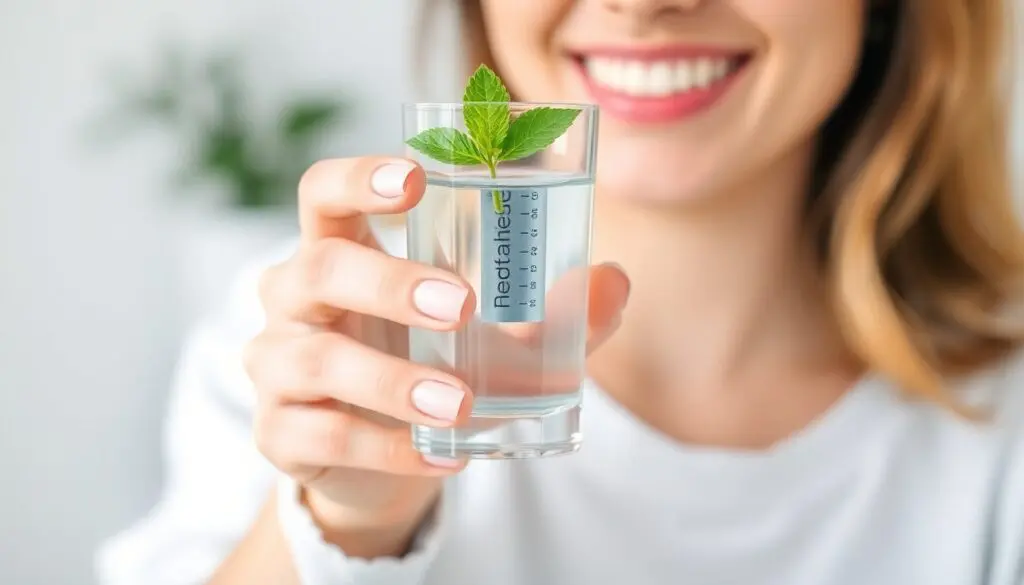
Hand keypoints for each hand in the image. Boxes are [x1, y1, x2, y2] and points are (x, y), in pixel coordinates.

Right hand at [243, 157, 629, 553]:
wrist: (387, 463)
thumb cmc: (435, 371)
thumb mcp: (498, 338)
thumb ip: (556, 313)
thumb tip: (614, 282)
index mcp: (342, 251)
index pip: (324, 193)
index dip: (358, 178)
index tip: (415, 179)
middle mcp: (296, 299)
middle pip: (319, 268)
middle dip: (389, 283)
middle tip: (460, 306)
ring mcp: (277, 365)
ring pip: (315, 358)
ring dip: (392, 380)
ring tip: (462, 402)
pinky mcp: (278, 432)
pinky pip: (323, 433)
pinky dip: (385, 445)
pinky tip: (443, 454)